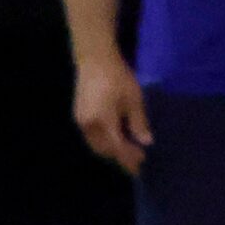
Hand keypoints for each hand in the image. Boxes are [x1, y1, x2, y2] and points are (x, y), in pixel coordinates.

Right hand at [73, 53, 151, 175]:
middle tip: (136, 158)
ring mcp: (81, 121)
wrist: (95, 59)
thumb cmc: (117, 77)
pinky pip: (91, 136)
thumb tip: (145, 141)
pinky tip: (114, 135)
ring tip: (126, 148)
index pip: (117, 148)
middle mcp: (89, 127)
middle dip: (119, 156)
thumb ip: (139, 122)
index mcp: (103, 123)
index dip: (129, 158)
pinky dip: (103, 140)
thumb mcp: (134, 99)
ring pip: (96, 144)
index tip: (140, 165)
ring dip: (110, 149)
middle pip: (104, 150)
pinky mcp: (79, 115)